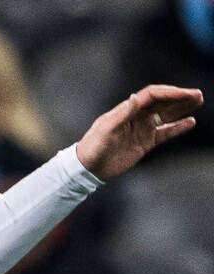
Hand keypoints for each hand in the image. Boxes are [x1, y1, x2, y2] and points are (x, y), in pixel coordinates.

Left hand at [76, 85, 200, 180]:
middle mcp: (137, 117)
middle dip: (180, 97)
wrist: (87, 169)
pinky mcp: (145, 143)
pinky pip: (165, 133)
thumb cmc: (93, 147)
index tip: (185, 93)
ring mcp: (142, 129)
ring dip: (181, 108)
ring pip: (166, 115)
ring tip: (198, 102)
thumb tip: (137, 96)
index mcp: (127, 110)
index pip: (152, 95)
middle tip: (198, 95)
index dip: (169, 93)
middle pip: (162, 102)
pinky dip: (177, 128)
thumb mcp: (106, 129)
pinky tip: (190, 122)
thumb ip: (123, 113)